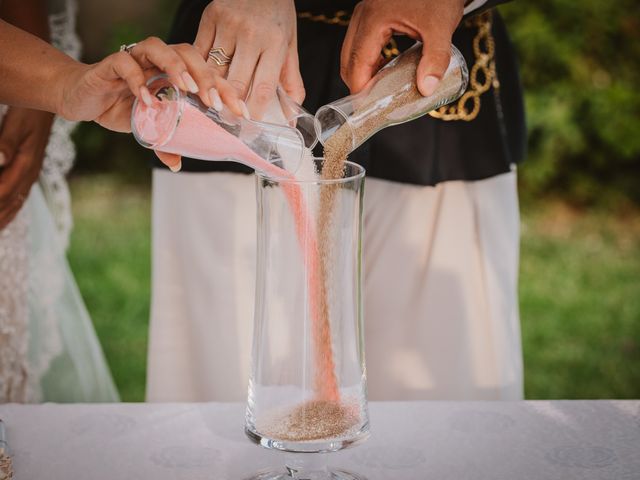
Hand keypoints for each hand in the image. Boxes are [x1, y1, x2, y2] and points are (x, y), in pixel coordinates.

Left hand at [0, 107, 53, 228]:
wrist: (54, 102)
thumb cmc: (31, 109)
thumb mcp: (17, 122)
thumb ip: (7, 142)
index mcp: (25, 164)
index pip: (1, 191)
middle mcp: (29, 174)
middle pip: (7, 204)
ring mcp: (31, 174)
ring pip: (13, 205)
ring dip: (1, 220)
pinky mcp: (29, 172)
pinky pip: (19, 200)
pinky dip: (8, 214)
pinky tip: (2, 222)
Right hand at [56, 37, 240, 131]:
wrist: (83, 98)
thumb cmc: (121, 106)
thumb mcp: (148, 127)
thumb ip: (164, 143)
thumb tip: (177, 164)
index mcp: (174, 73)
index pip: (206, 74)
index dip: (226, 89)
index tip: (240, 111)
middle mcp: (158, 61)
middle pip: (189, 54)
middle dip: (205, 76)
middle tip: (213, 101)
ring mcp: (136, 59)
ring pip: (160, 48)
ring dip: (176, 67)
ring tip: (187, 90)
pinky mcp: (111, 64)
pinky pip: (125, 63)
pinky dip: (137, 80)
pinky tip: (147, 100)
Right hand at [193, 0, 303, 118]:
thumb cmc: (277, 15)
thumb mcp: (290, 45)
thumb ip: (291, 82)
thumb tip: (291, 117)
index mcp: (276, 43)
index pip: (264, 87)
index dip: (255, 111)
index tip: (249, 126)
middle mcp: (252, 34)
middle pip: (237, 82)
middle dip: (231, 106)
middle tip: (228, 121)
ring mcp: (228, 25)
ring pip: (215, 70)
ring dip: (212, 90)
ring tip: (211, 105)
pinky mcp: (209, 17)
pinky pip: (200, 53)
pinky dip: (199, 69)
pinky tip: (199, 81)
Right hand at [341, 0, 464, 95]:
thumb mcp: (441, 27)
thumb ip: (435, 59)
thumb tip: (426, 88)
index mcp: (373, 20)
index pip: (356, 64)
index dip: (360, 91)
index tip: (369, 110)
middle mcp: (363, 16)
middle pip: (347, 61)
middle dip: (359, 86)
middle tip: (375, 105)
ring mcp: (364, 14)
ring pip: (351, 53)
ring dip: (363, 74)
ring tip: (381, 90)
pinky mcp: (371, 15)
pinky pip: (360, 44)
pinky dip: (368, 61)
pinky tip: (385, 70)